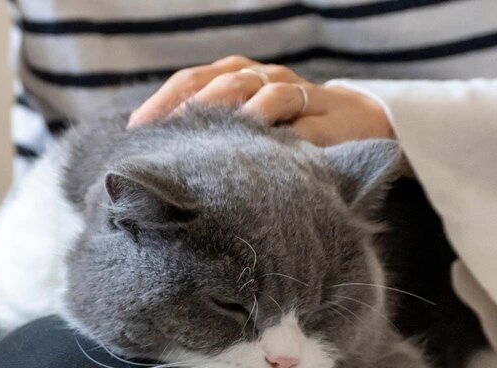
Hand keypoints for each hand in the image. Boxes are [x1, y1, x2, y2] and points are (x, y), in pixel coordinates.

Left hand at [128, 56, 393, 145]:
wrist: (362, 126)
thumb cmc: (288, 133)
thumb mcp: (246, 129)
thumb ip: (210, 136)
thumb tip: (156, 162)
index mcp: (236, 75)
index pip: (191, 80)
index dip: (162, 103)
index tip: (134, 133)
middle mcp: (263, 77)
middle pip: (219, 83)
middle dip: (189, 111)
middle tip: (164, 142)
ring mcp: (297, 94)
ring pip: (259, 95)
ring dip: (230, 118)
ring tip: (204, 146)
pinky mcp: (326, 120)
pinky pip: (300, 126)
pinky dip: (278, 138)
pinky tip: (258, 157)